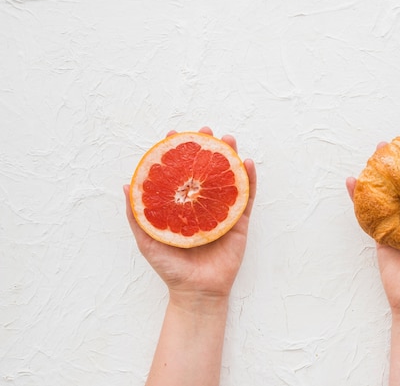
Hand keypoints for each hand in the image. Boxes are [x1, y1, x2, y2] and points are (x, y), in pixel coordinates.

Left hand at [124, 126, 256, 306]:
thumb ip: (137, 215)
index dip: (178, 152)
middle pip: (206, 170)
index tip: (175, 134)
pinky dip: (249, 179)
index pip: (180, 173)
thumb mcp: (148, 241)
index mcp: (181, 206)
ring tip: (229, 139)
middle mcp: (202, 205)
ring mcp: (222, 211)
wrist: (196, 292)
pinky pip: (246, 197)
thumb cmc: (171, 268)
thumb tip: (126, 184)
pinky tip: (248, 163)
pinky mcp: (238, 222)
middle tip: (206, 130)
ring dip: (230, 156)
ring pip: (228, 178)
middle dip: (207, 148)